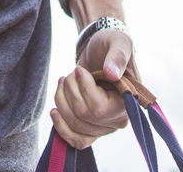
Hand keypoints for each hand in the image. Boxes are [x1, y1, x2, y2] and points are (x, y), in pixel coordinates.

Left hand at [51, 27, 135, 148]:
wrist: (99, 50)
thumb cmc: (111, 44)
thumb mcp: (118, 41)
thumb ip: (117, 55)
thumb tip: (112, 73)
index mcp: (128, 100)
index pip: (100, 109)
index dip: (84, 91)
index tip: (78, 70)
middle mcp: (118, 118)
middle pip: (83, 116)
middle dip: (70, 90)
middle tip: (72, 73)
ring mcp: (104, 126)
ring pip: (75, 125)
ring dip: (62, 101)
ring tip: (64, 81)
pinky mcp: (91, 128)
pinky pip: (76, 139)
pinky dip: (61, 127)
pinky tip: (55, 111)